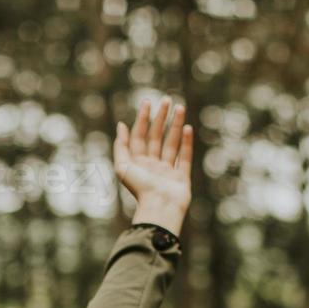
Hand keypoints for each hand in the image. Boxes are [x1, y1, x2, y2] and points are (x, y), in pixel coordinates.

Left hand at [114, 96, 192, 233]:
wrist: (160, 208)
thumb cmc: (139, 189)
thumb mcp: (122, 167)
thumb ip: (121, 146)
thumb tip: (121, 125)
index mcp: (137, 163)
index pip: (140, 136)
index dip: (143, 119)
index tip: (148, 102)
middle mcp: (152, 166)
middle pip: (156, 137)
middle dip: (161, 118)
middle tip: (167, 99)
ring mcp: (167, 171)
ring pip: (171, 143)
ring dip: (175, 125)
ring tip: (180, 107)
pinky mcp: (181, 177)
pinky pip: (184, 157)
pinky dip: (186, 143)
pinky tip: (187, 128)